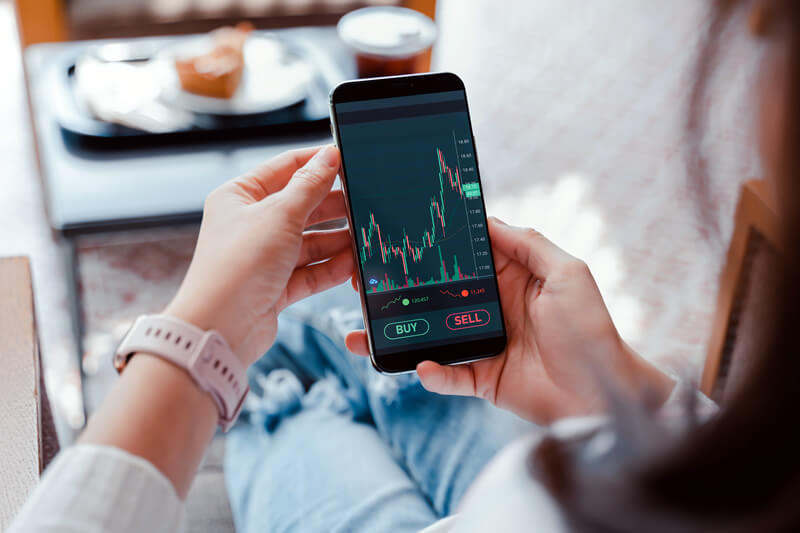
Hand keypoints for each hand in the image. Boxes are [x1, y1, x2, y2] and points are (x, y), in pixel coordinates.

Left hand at [165, 145, 352, 365]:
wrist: (220, 328)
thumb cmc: (236, 266)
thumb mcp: (280, 214)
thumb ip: (310, 185)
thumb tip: (329, 156)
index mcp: (240, 196)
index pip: (285, 168)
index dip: (317, 163)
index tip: (347, 160)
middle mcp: (251, 224)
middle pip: (302, 206)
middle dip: (333, 207)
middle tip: (363, 204)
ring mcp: (264, 257)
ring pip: (310, 242)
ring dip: (336, 241)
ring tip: (362, 239)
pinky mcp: (276, 286)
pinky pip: (310, 272)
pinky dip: (331, 269)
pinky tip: (351, 265)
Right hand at [345, 218, 673, 422]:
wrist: (603, 394)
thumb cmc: (591, 329)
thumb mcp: (568, 273)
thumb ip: (529, 244)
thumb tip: (488, 218)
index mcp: (510, 277)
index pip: (465, 255)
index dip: (437, 242)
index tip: (403, 231)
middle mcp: (491, 306)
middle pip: (438, 291)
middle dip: (405, 285)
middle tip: (366, 278)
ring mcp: (482, 342)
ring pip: (431, 333)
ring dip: (401, 331)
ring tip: (365, 329)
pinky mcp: (481, 377)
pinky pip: (448, 375)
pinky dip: (432, 373)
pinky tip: (420, 366)